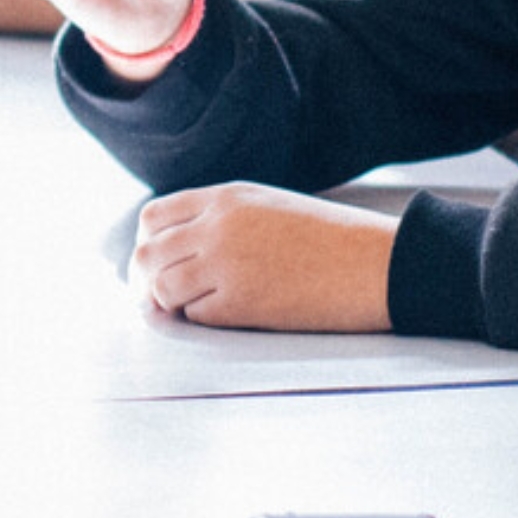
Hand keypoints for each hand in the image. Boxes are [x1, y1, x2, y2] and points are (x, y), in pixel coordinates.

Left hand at [129, 183, 396, 330]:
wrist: (372, 263)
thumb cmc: (326, 238)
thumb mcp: (266, 206)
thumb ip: (220, 217)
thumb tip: (177, 247)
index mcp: (225, 198)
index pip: (153, 217)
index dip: (147, 243)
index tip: (156, 262)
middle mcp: (217, 227)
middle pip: (146, 255)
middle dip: (145, 280)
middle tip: (158, 298)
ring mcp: (226, 265)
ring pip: (162, 288)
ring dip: (169, 303)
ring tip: (188, 310)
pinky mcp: (241, 304)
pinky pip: (194, 316)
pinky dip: (199, 320)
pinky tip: (222, 316)